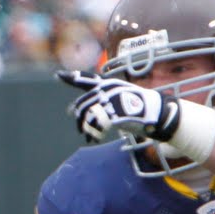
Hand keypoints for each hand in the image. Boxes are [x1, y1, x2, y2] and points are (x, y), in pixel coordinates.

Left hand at [58, 70, 179, 144]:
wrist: (156, 111)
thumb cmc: (135, 105)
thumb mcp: (117, 96)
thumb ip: (96, 100)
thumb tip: (71, 110)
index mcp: (107, 83)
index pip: (86, 79)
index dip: (71, 77)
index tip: (58, 75)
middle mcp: (108, 89)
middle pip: (83, 104)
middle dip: (79, 118)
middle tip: (80, 129)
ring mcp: (112, 100)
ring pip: (88, 115)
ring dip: (86, 128)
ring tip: (88, 135)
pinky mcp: (117, 113)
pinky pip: (98, 125)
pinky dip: (94, 133)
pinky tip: (94, 138)